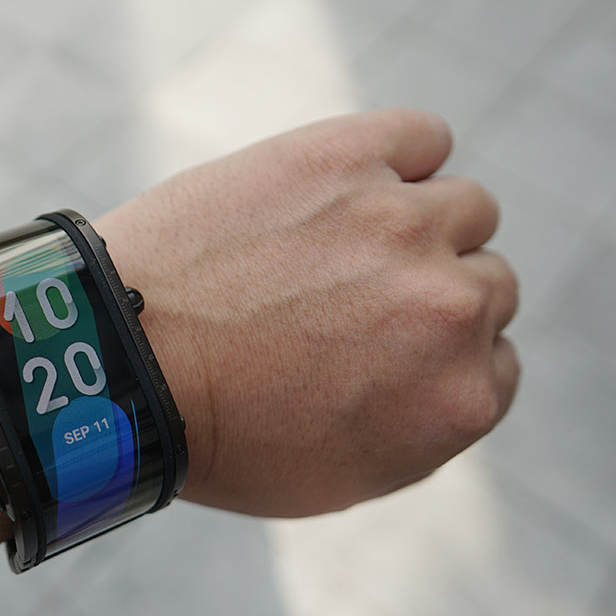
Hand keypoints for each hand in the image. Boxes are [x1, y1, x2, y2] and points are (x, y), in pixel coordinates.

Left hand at [96, 108, 518, 517]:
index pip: (497, 359)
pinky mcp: (347, 157)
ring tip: (343, 241)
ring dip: (421, 223)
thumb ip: (419, 433)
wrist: (118, 360)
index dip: (439, 354)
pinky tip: (349, 183)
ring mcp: (403, 224)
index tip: (386, 349)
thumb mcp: (337, 478)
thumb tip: (450, 382)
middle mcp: (452, 309)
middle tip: (351, 300)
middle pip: (489, 280)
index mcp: (458, 400)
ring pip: (466, 206)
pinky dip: (402, 154)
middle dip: (431, 293)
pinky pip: (424, 136)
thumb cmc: (211, 432)